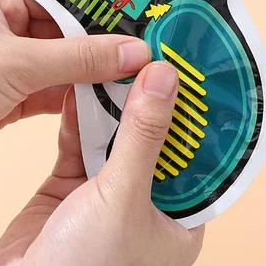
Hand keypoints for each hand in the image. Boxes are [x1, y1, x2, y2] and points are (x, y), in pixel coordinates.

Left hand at [0, 0, 149, 178]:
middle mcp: (7, 21)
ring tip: (139, 74)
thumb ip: (78, 59)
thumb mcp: (16, 63)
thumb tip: (133, 52)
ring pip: (64, 61)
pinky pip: (54, 90)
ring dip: (94, 72)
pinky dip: (77, 97)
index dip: (105, 3)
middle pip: (69, 27)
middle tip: (151, 46)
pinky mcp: (11, 92)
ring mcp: (11, 59)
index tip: (146, 12)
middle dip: (105, 42)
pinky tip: (109, 100)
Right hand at [0, 62, 204, 265]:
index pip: (196, 149)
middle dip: (147, 96)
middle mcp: (145, 200)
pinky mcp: (70, 185)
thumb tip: (165, 77)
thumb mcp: (124, 197)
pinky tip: (78, 84)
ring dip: (110, 101)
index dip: (192, 107)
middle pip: (151, 135)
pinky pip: (79, 141)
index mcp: (178, 215)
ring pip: (113, 134)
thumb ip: (143, 136)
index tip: (187, 66)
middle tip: (146, 51)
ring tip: (113, 58)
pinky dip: (78, 115)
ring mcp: (106, 191)